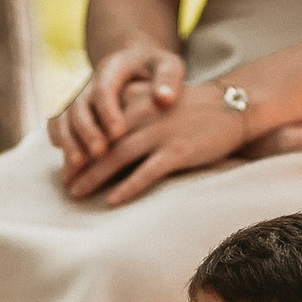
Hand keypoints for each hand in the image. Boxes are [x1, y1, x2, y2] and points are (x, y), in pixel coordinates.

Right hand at [50, 43, 184, 175]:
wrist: (136, 63)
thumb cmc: (157, 69)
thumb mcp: (168, 65)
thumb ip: (168, 79)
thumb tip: (164, 99)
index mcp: (112, 68)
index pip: (104, 89)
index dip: (108, 112)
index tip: (119, 133)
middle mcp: (90, 83)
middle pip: (79, 107)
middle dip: (87, 131)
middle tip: (100, 152)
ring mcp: (79, 98)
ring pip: (64, 118)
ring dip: (69, 141)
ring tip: (77, 165)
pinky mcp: (73, 111)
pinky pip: (57, 125)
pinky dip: (60, 142)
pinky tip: (69, 164)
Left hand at [63, 78, 248, 206]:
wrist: (235, 105)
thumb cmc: (196, 109)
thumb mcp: (160, 100)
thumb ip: (134, 110)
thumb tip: (110, 134)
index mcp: (137, 101)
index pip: (100, 125)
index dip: (80, 145)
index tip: (67, 165)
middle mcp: (144, 115)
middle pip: (103, 142)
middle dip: (81, 164)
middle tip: (66, 184)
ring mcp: (161, 133)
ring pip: (118, 157)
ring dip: (95, 177)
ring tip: (78, 194)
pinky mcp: (179, 151)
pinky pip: (147, 173)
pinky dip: (128, 187)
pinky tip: (113, 201)